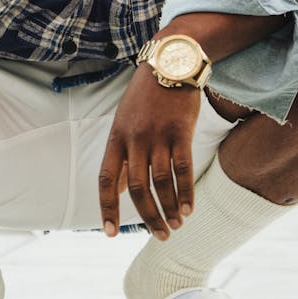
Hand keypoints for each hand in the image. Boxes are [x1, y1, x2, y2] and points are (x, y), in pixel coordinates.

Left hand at [99, 64, 200, 238]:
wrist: (168, 63)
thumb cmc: (145, 97)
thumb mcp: (124, 122)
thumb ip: (122, 155)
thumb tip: (119, 188)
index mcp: (116, 138)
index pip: (107, 179)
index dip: (108, 207)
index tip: (110, 233)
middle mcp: (134, 139)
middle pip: (138, 188)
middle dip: (148, 216)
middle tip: (160, 235)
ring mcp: (157, 135)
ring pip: (161, 182)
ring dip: (169, 208)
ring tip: (176, 225)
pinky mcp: (180, 131)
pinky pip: (183, 168)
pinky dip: (186, 191)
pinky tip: (190, 208)